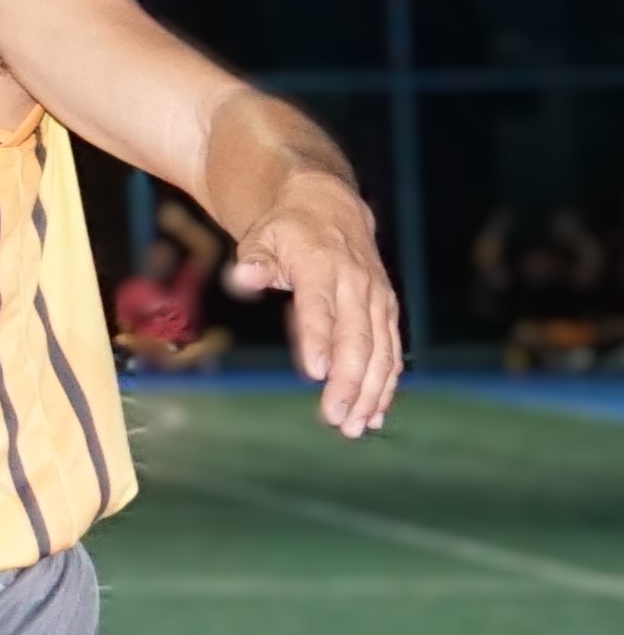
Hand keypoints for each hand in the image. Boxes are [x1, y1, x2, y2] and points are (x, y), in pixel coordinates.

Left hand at [228, 177, 402, 436]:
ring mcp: (377, 300)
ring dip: (372, 392)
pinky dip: (387, 384)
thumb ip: (254, 261)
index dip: (319, 340)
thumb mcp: (262, 236)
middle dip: (350, 381)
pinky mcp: (387, 312)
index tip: (315, 373)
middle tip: (336, 418)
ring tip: (356, 426)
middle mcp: (358, 286)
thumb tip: (242, 276)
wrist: (330, 208)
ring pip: (382, 351)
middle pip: (357, 339)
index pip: (321, 309)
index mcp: (323, 267)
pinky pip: (392, 352)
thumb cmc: (286, 230)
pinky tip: (376, 414)